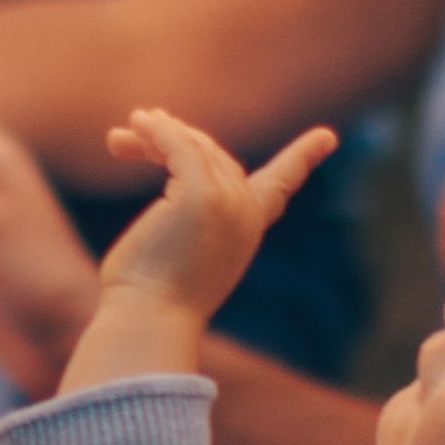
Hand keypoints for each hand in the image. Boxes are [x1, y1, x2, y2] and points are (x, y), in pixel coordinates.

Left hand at [94, 112, 335, 324]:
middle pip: (212, 155)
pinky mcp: (201, 194)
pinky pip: (177, 145)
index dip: (302, 159)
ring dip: (154, 136)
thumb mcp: (174, 247)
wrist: (149, 319)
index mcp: (247, 231)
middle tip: (121, 142)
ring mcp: (227, 202)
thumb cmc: (149, 293)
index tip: (327, 137)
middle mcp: (245, 213)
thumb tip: (152, 156)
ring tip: (118, 139)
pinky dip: (155, 132)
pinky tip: (135, 125)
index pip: (280, 187)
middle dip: (171, 143)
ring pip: (192, 146)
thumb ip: (182, 211)